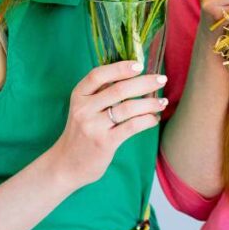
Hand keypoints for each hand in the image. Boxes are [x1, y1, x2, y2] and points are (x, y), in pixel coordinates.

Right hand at [49, 61, 166, 186]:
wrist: (66, 164)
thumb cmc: (81, 132)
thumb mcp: (83, 108)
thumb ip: (101, 93)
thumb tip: (133, 75)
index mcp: (79, 95)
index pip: (98, 75)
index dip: (120, 68)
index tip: (140, 65)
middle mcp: (84, 109)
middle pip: (119, 89)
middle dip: (145, 82)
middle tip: (162, 79)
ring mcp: (94, 126)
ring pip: (129, 108)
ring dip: (150, 103)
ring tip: (162, 102)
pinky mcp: (105, 142)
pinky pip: (132, 126)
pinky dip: (147, 120)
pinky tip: (153, 119)